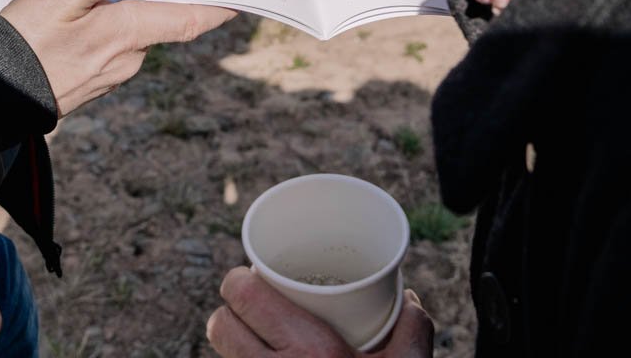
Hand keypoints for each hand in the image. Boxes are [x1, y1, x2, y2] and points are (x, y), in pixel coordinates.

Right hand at [0, 0, 233, 115]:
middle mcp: (129, 57)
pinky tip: (93, 12)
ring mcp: (112, 73)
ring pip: (138, 34)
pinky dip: (116, 27)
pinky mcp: (94, 80)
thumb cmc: (27, 40)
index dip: (220, 6)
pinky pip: (117, 47)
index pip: (191, 19)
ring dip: (137, 11)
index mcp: (128, 32)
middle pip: (165, 22)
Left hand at [206, 268, 433, 356]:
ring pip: (221, 356)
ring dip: (233, 345)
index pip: (243, 295)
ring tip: (256, 341)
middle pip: (218, 325)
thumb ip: (412, 328)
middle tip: (252, 309)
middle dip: (230, 311)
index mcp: (308, 350)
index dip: (238, 281)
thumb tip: (405, 296)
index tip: (251, 280)